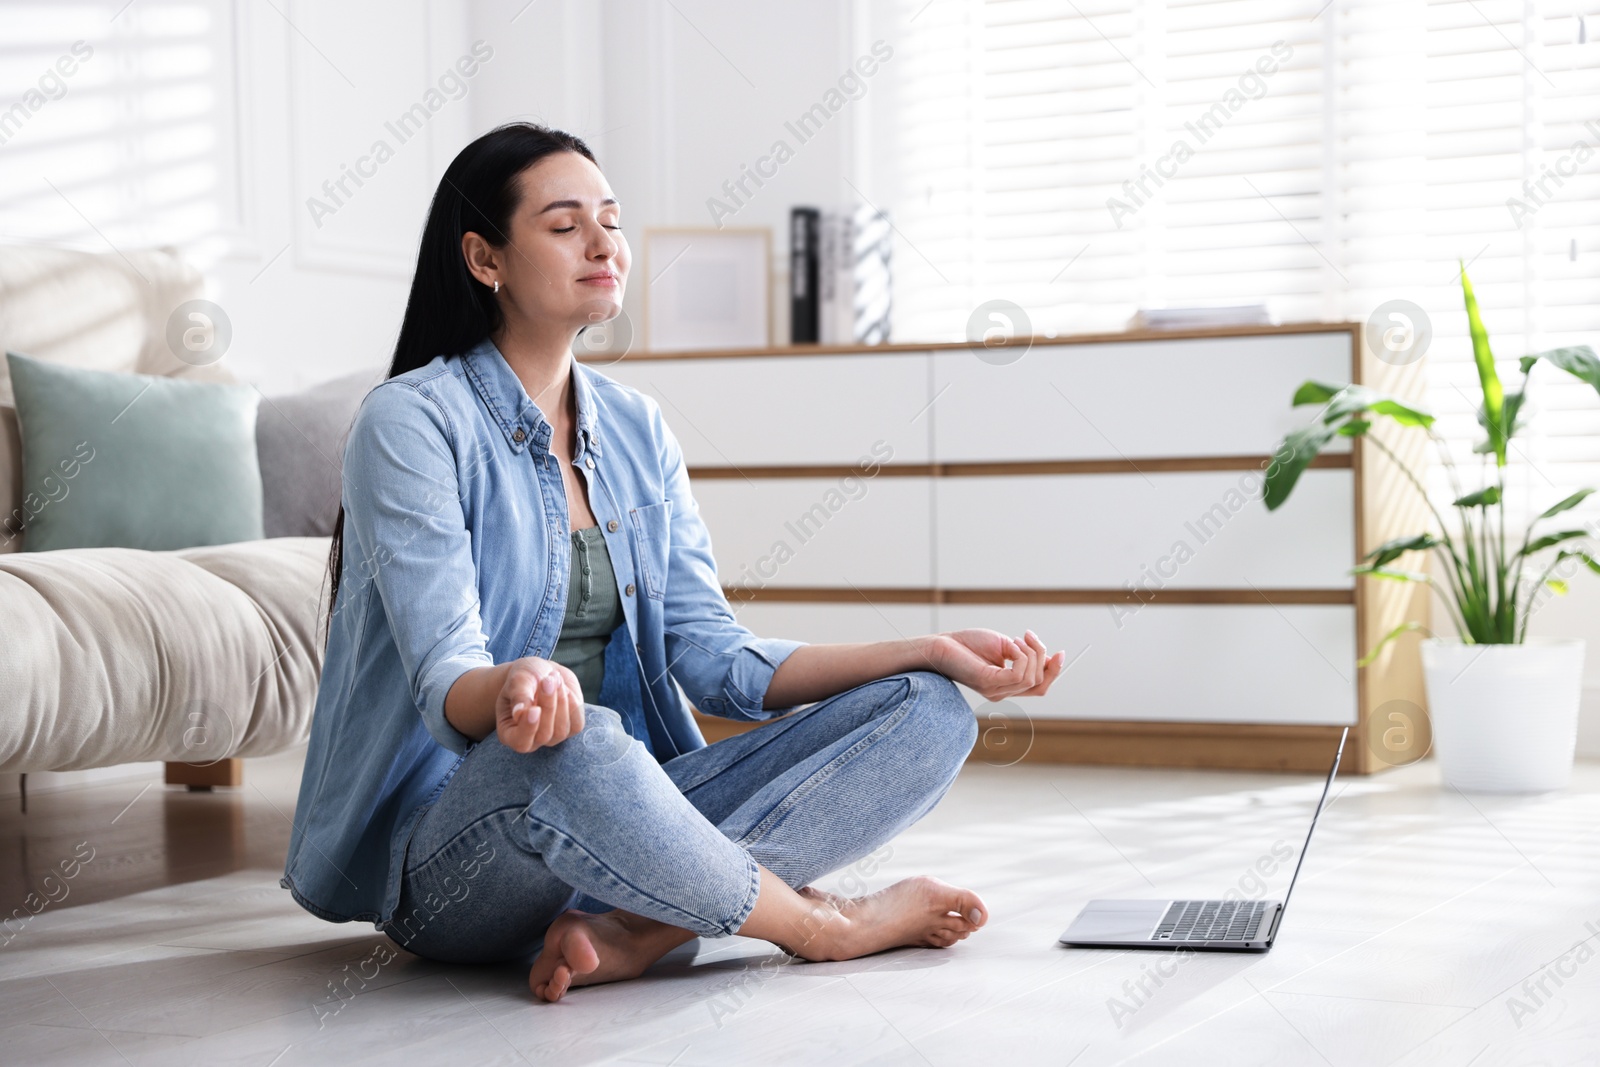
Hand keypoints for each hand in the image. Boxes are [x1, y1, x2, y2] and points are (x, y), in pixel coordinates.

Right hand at [496, 657, 584, 752]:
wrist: (542, 672)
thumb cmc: (524, 677)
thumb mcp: (518, 681)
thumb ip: (519, 696)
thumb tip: (519, 713)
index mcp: (510, 733)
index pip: (520, 743)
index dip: (528, 729)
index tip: (534, 709)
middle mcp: (531, 740)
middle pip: (544, 735)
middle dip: (548, 706)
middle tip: (548, 680)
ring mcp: (552, 737)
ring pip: (562, 731)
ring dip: (561, 702)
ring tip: (554, 678)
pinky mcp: (571, 729)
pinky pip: (577, 724)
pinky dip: (573, 704)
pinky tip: (564, 689)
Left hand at [927, 629, 1064, 701]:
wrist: (942, 645)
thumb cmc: (968, 644)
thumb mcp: (1004, 646)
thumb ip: (1024, 654)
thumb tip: (1047, 656)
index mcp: (1007, 685)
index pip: (1039, 686)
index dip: (1053, 671)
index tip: (1060, 652)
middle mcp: (1003, 692)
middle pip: (1040, 685)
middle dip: (1046, 660)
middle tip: (1033, 637)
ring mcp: (996, 690)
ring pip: (1031, 678)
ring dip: (1031, 654)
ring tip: (1017, 638)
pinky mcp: (989, 683)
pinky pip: (1018, 675)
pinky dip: (1022, 657)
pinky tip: (1011, 646)